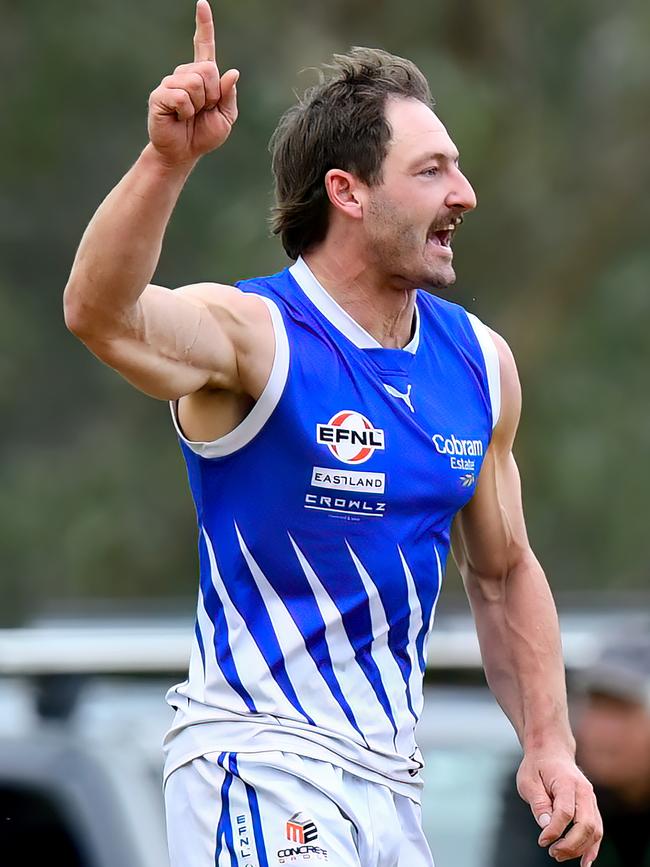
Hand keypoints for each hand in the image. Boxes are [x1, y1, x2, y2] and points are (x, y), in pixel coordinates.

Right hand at [147, 0, 238, 167]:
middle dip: (213, 95)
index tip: (202, 4)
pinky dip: (185, 111)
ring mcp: (170, 83)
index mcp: (202, 77)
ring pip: (195, 83)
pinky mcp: (159, 96)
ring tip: (189, 116)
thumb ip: (229, 96)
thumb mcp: (225, 117)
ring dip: (199, 105)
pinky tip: (179, 118)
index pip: (204, 46)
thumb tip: (232, 73)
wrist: (183, 154)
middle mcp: (184, 75)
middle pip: (208, 70)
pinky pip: (181, 96)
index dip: (204, 25)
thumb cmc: (202, 135)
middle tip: (203, 110)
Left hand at [516, 749, 602, 865]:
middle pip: (585, 824)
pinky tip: (585, 862)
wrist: (551, 751)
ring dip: (580, 848)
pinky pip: (597, 829)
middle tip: (553, 853)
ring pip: (595, 830)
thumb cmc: (537, 766)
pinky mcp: (592, 807)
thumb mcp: (528, 780)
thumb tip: (546, 825)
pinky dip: (592, 847)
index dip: (554, 830)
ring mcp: (591, 799)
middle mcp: (584, 791)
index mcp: (567, 781)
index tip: (542, 841)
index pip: (565, 812)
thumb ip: (538, 803)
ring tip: (560, 855)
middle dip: (570, 844)